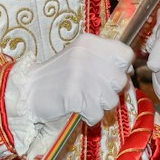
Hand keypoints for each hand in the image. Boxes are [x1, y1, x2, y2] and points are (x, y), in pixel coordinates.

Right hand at [16, 33, 133, 125]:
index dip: (122, 68)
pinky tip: (78, 109)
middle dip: (111, 91)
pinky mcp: (74, 96)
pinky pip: (97, 114)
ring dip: (100, 105)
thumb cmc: (58, 75)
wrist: (29, 91)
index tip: (109, 73)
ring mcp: (80, 76)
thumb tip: (130, 70)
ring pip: (112, 99)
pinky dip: (89, 116)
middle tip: (94, 91)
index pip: (125, 54)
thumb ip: (105, 58)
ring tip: (85, 99)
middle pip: (121, 80)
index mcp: (90, 42)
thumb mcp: (81, 56)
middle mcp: (86, 55)